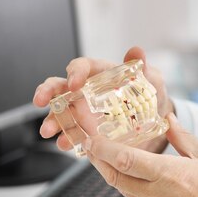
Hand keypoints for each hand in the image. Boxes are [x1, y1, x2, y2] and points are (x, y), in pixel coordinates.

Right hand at [33, 46, 173, 153]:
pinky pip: (72, 133)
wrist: (157, 121)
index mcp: (101, 75)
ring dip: (52, 120)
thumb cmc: (151, 94)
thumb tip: (137, 52)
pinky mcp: (87, 130)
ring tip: (49, 132)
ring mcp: (84, 112)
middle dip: (47, 91)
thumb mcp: (151, 80)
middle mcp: (87, 92)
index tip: (74, 83)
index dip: (75, 72)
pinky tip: (65, 144)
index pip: (82, 67)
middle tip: (40, 101)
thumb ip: (143, 68)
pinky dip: (66, 139)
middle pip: (60, 87)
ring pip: (60, 112)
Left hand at [85, 113, 197, 196]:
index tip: (90, 139)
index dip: (102, 149)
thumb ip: (182, 138)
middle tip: (92, 148)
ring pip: (127, 192)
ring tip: (114, 161)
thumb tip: (168, 119)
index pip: (124, 160)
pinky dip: (136, 190)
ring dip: (118, 176)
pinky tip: (143, 182)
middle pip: (116, 178)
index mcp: (169, 175)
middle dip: (100, 162)